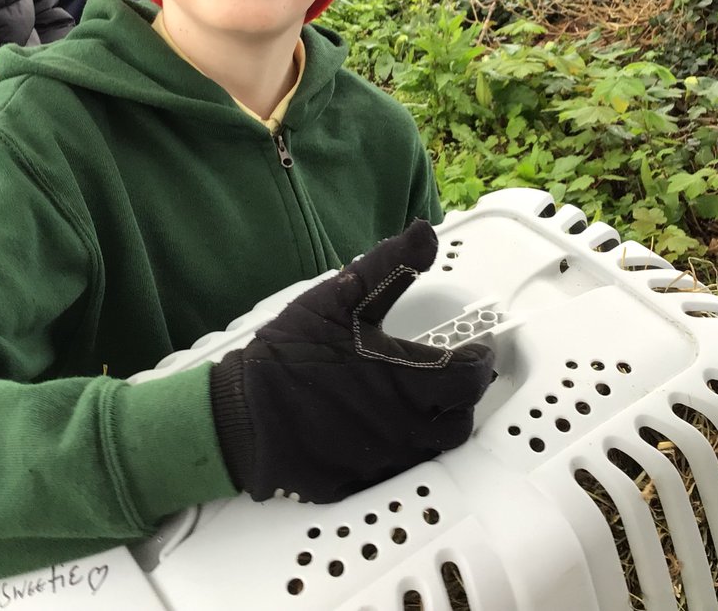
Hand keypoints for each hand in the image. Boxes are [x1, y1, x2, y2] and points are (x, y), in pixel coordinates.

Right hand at [209, 220, 493, 502]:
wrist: (238, 414)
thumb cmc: (291, 352)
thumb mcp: (338, 298)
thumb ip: (389, 267)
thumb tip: (426, 232)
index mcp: (405, 382)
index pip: (470, 379)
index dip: (479, 363)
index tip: (475, 352)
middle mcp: (403, 429)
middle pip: (459, 422)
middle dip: (463, 399)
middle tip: (451, 378)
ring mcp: (381, 463)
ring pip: (431, 451)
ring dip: (434, 426)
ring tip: (419, 402)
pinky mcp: (357, 486)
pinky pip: (394, 473)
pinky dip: (399, 451)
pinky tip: (382, 430)